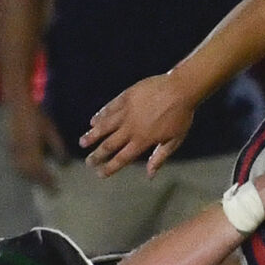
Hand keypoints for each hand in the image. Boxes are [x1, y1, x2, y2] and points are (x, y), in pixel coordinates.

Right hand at [7, 101, 61, 191]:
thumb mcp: (51, 131)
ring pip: (21, 172)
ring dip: (30, 179)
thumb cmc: (36, 117)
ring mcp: (13, 152)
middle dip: (39, 183)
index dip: (48, 181)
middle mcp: (20, 155)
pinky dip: (23, 172)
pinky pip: (16, 166)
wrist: (17, 105)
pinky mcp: (9, 149)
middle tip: (50, 189)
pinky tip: (29, 171)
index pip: (40, 172)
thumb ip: (57, 148)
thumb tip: (63, 164)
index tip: (56, 189)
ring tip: (40, 182)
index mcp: (31, 151)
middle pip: (29, 174)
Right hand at [81, 73, 198, 176]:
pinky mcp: (126, 97)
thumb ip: (159, 157)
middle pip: (109, 145)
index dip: (109, 168)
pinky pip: (109, 108)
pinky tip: (93, 121)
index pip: (121, 159)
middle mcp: (131, 128)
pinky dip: (100, 116)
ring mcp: (126, 112)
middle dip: (97, 155)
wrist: (181, 89)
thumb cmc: (181, 116)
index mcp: (142, 140)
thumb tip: (149, 175)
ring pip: (104, 126)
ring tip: (82, 143)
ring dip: (92, 136)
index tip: (100, 174)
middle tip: (88, 162)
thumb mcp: (174, 140)